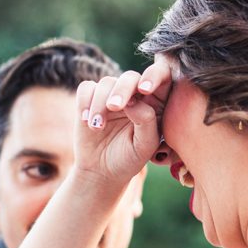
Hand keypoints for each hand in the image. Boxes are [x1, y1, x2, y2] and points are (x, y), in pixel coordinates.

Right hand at [75, 60, 172, 182]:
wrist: (101, 172)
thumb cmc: (129, 159)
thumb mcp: (144, 146)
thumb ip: (146, 121)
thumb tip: (133, 101)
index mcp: (155, 103)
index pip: (162, 77)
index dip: (155, 75)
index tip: (145, 89)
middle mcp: (134, 95)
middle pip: (130, 78)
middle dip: (122, 90)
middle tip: (114, 107)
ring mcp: (111, 95)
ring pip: (107, 83)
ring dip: (100, 103)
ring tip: (98, 127)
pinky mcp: (90, 99)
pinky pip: (87, 88)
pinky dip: (85, 102)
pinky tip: (87, 121)